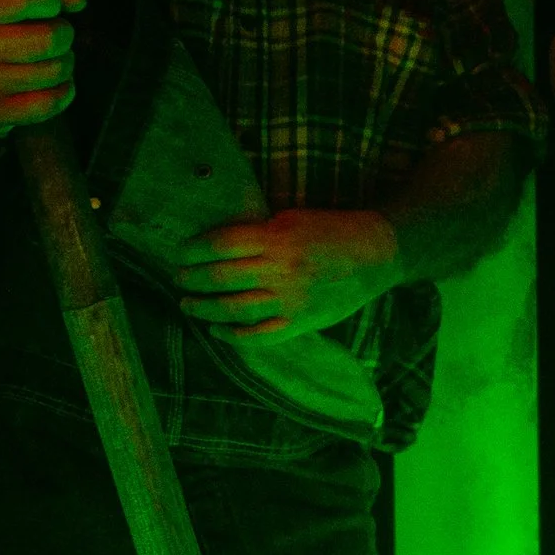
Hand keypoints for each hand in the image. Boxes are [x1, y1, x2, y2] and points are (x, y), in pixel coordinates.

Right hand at [0, 0, 85, 133]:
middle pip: (48, 39)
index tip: (50, 4)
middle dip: (63, 32)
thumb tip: (77, 0)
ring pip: (55, 70)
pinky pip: (51, 102)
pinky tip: (55, 82)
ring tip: (52, 57)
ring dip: (65, 61)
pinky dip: (64, 90)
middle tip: (54, 33)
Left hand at [172, 209, 402, 348]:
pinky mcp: (301, 323)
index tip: (180, 253)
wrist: (377, 255)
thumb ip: (260, 231)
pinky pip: (259, 336)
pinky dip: (233, 336)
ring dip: (204, 309)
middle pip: (221, 278)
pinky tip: (217, 330)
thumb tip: (217, 245)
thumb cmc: (332, 232)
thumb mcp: (294, 219)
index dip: (195, 250)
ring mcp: (291, 300)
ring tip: (188, 305)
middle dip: (192, 280)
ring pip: (234, 309)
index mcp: (278, 237)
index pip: (222, 244)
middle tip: (178, 279)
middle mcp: (281, 270)